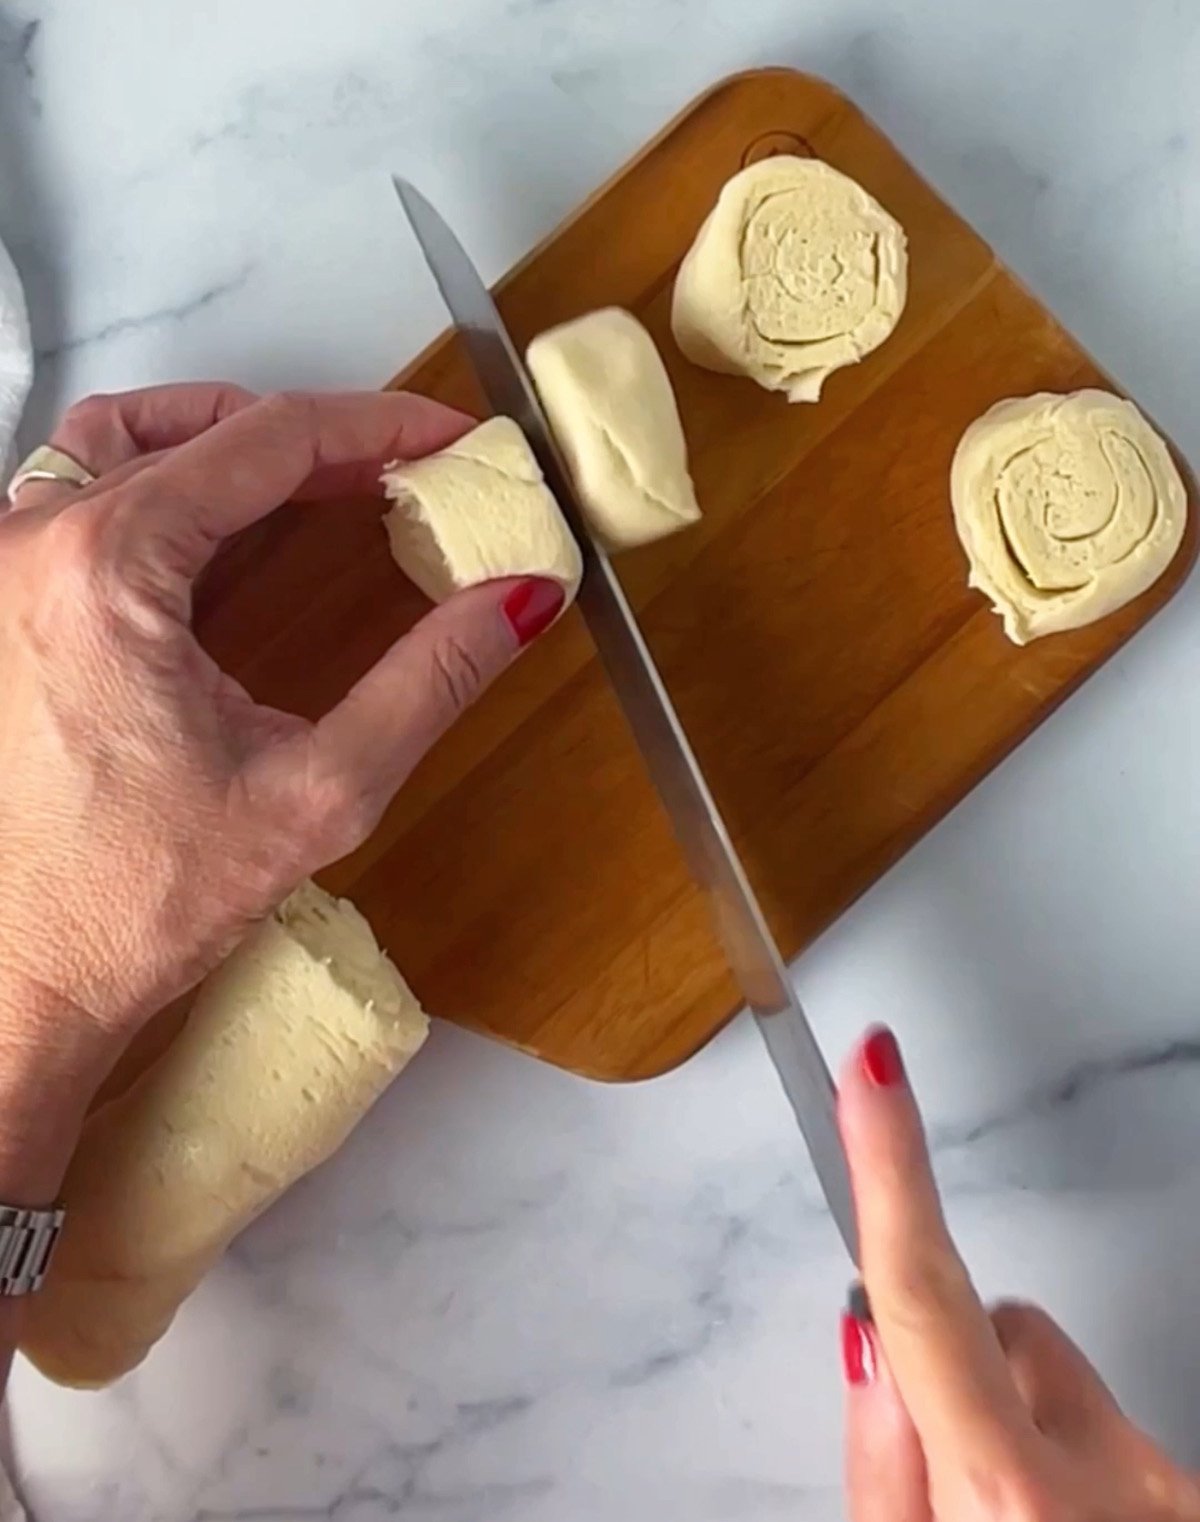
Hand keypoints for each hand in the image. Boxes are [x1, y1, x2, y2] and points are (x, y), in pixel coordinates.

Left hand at [0, 384, 563, 1178]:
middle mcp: (30, 545)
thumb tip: (518, 601)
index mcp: (107, 569)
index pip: (267, 441)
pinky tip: (215, 538)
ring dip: (220, 442)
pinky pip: (73, 498)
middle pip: (194, 427)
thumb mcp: (319, 791)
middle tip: (397, 470)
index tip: (447, 440)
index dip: (377, 428)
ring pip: (116, 442)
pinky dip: (155, 486)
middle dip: (311, 438)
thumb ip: (430, 680)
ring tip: (309, 480)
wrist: (18, 983)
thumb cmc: (135, 904)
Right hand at [839, 1026, 1199, 1519]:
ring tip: (1021, 1521)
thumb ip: (880, 1470)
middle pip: (1004, 1332)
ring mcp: (1172, 1490)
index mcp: (1008, 1498)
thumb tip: (877, 1353)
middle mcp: (1112, 1479)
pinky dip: (1087, 1475)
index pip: (922, 1293)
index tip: (875, 1065)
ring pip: (1067, 1387)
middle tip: (951, 1478)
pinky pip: (1123, 1440)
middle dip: (966, 1373)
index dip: (888, 1163)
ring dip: (1032, 1435)